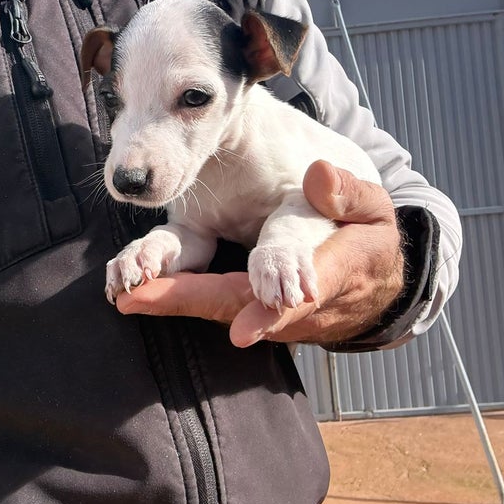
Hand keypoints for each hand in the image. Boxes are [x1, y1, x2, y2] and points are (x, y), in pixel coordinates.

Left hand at [114, 160, 404, 347]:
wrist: (372, 287)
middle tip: (139, 296)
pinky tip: (139, 292)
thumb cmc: (369, 241)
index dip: (271, 310)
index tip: (241, 328)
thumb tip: (319, 175)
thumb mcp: (374, 212)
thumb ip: (349, 192)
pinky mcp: (251, 311)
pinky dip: (180, 298)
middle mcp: (295, 304)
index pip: (300, 295)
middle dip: (190, 301)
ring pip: (221, 307)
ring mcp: (271, 314)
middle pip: (240, 306)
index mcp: (333, 273)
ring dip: (175, 301)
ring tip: (129, 293)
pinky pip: (215, 305)